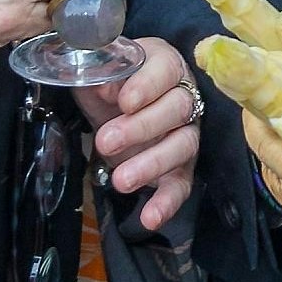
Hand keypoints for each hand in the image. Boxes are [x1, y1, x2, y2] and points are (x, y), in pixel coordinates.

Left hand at [74, 36, 200, 233]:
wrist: (116, 107)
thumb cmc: (109, 85)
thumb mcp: (95, 75)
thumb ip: (100, 74)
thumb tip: (106, 84)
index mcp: (163, 64)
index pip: (166, 69)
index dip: (148, 85)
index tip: (124, 101)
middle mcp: (184, 96)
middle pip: (178, 108)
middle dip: (142, 127)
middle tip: (106, 141)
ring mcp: (186, 133)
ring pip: (183, 146)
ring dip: (153, 164)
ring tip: (121, 180)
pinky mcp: (182, 167)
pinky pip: (182, 184)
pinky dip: (168, 202)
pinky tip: (150, 217)